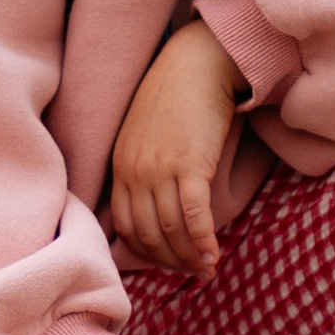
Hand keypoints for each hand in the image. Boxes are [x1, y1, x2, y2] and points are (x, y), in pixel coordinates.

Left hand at [109, 19, 241, 276]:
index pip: (125, 226)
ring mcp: (161, 170)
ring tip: (206, 267)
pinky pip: (194, 216)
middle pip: (148, 235)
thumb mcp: (146, 132)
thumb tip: (160, 201)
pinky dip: (203, 241)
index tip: (168, 260)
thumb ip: (144, 165)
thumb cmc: (177, 94)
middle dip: (170, 261)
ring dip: (189, 257)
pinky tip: (213, 254)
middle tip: (192, 272)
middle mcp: (135, 171)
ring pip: (171, 231)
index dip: (148, 252)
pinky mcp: (191, 165)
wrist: (198, 62)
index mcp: (121, 165)